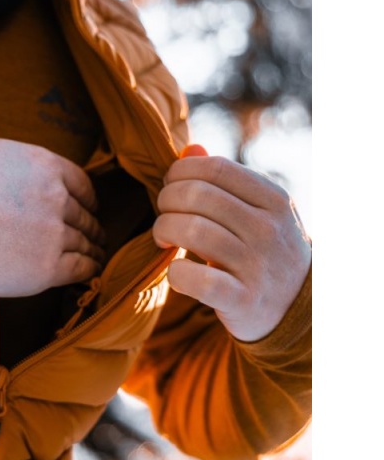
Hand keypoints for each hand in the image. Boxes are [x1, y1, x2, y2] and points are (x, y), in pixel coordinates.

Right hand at [0, 139, 105, 296]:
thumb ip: (28, 166)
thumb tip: (38, 176)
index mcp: (47, 167)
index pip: (82, 184)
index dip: (90, 199)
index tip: (93, 207)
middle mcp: (57, 198)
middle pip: (84, 215)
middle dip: (92, 226)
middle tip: (97, 234)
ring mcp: (54, 233)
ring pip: (84, 242)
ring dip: (93, 248)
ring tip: (97, 254)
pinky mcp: (47, 267)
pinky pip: (80, 268)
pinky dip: (90, 269)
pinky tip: (91, 271)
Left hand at [153, 145, 310, 340]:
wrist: (297, 309)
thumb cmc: (264, 250)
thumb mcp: (258, 210)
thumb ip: (223, 180)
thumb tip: (189, 149)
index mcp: (274, 199)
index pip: (215, 168)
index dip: (180, 172)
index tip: (170, 186)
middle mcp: (269, 229)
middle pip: (197, 195)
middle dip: (166, 200)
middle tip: (164, 214)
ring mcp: (258, 265)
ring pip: (191, 231)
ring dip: (163, 231)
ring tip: (163, 239)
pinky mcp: (243, 301)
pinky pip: (196, 278)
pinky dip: (175, 272)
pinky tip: (176, 271)